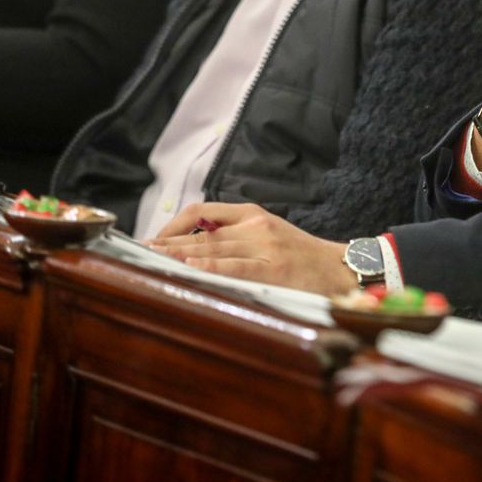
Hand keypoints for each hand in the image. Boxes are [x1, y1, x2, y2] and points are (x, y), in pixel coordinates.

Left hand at [147, 202, 353, 295]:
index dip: (175, 224)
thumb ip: (237, 234)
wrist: (340, 269)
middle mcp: (256, 226)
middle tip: (142, 252)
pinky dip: (210, 269)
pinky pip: (235, 268)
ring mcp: (265, 248)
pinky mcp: (274, 270)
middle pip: (203, 234)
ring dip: (181, 256)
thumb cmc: (301, 256)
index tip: (155, 239)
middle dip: (169, 243)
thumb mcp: (269, 233)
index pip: (203, 211)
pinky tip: (190, 270)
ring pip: (215, 250)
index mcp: (253, 214)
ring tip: (156, 260)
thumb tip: (194, 244)